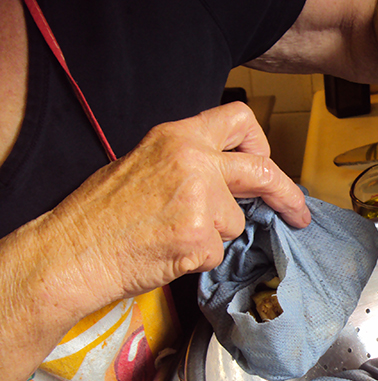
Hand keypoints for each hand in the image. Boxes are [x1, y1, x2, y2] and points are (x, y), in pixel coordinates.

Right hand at [53, 101, 309, 305]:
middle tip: (298, 212)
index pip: (240, 119)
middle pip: (262, 170)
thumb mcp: (144, 163)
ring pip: (234, 223)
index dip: (261, 143)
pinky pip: (218, 252)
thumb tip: (229, 178)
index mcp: (178, 137)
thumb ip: (190, 162)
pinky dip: (199, 258)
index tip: (269, 162)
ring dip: (214, 235)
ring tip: (172, 235)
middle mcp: (194, 162)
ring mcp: (201, 201)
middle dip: (288, 195)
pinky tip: (169, 252)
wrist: (73, 251)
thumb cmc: (100, 214)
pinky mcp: (201, 239)